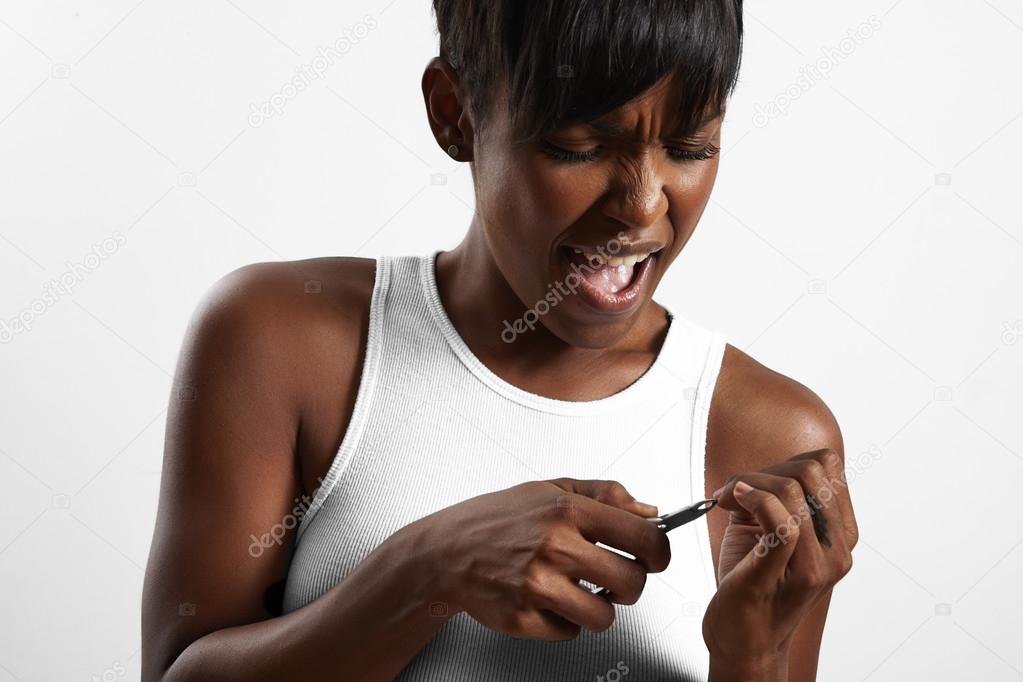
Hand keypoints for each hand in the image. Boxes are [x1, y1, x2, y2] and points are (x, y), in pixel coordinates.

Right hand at [406, 478, 670, 639]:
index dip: (660, 552)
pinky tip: (548, 600)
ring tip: (580, 591)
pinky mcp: (523, 618)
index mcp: (567, 510)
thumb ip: (604, 494)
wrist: (446, 551)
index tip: (655, 557)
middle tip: (616, 578)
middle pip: (632, 583)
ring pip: (604, 616)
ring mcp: (537, 585)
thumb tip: (650, 511)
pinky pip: (570, 633)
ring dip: (599, 608)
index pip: (644, 537)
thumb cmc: (498, 518)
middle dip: (631, 585)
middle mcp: (555, 546)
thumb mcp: (551, 489)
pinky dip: (564, 621)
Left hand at [702, 448, 857, 664]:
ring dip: (747, 483)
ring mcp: (815, 565)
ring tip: (727, 500)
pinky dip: (751, 498)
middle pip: (811, 470)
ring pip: (791, 489)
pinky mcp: (784, 573)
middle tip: (734, 491)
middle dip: (764, 470)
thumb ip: (780, 499)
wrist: (745, 639)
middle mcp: (837, 550)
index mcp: (841, 535)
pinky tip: (730, 502)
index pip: (827, 465)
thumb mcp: (775, 534)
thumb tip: (760, 470)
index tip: (755, 482)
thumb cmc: (755, 584)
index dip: (784, 462)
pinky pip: (781, 519)